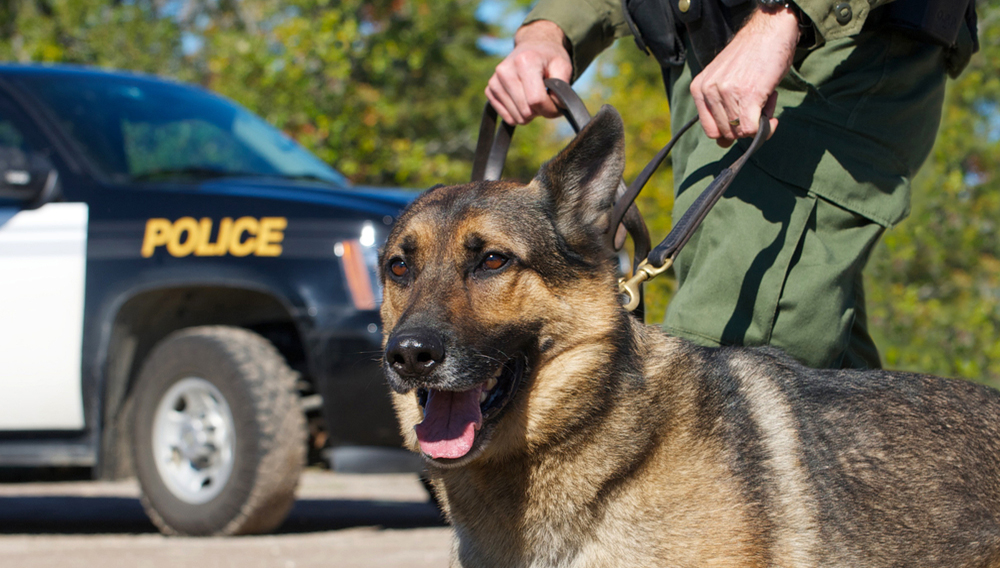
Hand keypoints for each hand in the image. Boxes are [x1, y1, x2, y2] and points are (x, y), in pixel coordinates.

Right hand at [486, 20, 572, 124]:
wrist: (532, 47)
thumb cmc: (549, 59)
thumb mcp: (563, 67)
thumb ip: (562, 88)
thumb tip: (556, 108)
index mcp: (524, 61)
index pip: (536, 100)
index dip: (550, 108)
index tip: (557, 104)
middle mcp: (505, 71)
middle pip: (526, 111)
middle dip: (540, 111)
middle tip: (545, 98)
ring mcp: (494, 81)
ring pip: (516, 117)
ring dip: (530, 114)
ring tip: (534, 97)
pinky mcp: (490, 90)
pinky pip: (507, 117)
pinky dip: (519, 114)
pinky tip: (524, 100)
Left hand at [689, 6, 799, 146]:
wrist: (770, 31)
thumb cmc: (751, 56)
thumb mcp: (724, 78)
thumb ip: (720, 108)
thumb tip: (723, 143)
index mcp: (699, 88)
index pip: (710, 130)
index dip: (729, 132)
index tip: (742, 122)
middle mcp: (709, 91)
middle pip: (726, 133)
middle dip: (744, 126)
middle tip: (757, 106)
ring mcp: (726, 94)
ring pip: (740, 132)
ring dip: (758, 122)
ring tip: (764, 99)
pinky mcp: (747, 97)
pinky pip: (752, 129)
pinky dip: (766, 130)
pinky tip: (772, 119)